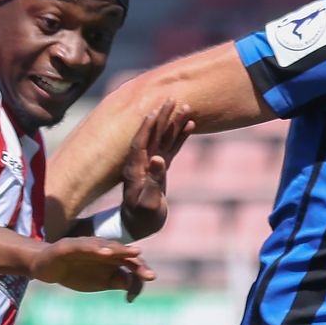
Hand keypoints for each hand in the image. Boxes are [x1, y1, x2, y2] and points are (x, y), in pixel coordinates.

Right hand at [27, 236, 155, 297]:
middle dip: (137, 263)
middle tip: (149, 275)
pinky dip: (95, 248)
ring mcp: (86, 246)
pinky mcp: (69, 246)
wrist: (45, 266)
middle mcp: (101, 249)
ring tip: (135, 252)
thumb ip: (117, 281)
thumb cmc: (75, 273)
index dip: (140, 271)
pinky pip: (84, 246)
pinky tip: (105, 253)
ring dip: (121, 249)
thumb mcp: (99, 282)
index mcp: (110, 258)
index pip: (130, 263)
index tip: (149, 281)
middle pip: (123, 254)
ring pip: (107, 246)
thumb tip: (133, 285)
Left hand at [119, 100, 195, 235]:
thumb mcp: (148, 202)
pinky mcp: (161, 168)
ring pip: (164, 139)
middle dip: (162, 117)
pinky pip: (172, 148)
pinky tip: (190, 125)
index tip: (154, 111)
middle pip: (153, 134)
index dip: (147, 127)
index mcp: (135, 169)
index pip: (140, 142)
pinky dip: (180, 136)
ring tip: (187, 106)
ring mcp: (152, 164)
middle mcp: (142, 162)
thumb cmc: (142, 218)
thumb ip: (154, 181)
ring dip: (174, 123)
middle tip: (172, 98)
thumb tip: (158, 159)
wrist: (139, 226)